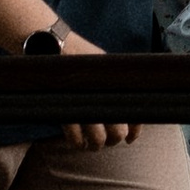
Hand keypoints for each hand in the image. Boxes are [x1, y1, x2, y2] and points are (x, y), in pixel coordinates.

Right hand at [45, 27, 134, 149]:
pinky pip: (75, 138)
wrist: (54, 45)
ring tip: (92, 143)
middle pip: (117, 134)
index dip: (134, 131)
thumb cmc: (81, 57)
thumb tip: (130, 111)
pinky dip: (77, 143)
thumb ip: (117, 83)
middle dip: (113, 140)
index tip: (130, 139)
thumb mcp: (105, 65)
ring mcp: (85, 106)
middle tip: (107, 138)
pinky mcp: (66, 111)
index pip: (134, 116)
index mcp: (116, 86)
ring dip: (95, 145)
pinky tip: (79, 142)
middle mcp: (104, 97)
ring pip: (98, 140)